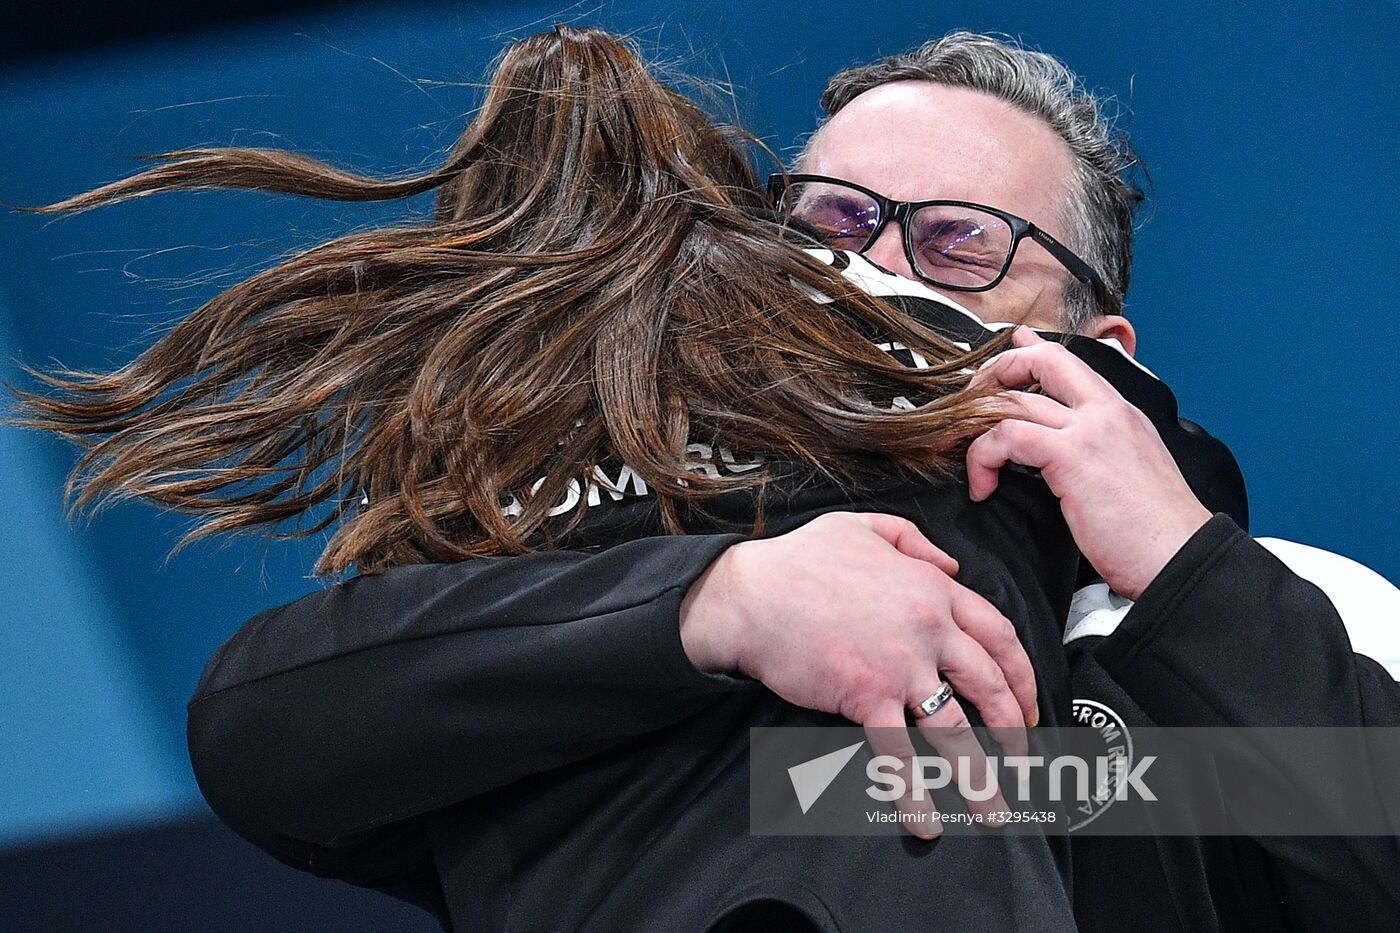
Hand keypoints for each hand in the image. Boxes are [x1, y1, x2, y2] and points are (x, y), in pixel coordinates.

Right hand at [680, 510, 1033, 835]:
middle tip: (1023, 758)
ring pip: (955, 729)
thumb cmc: (796, 560)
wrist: (747, 594)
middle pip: (990, 685)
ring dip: (979, 776)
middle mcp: (927, 628)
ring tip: (994, 810)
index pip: (998, 634)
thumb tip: (950, 565)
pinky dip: (914, 792)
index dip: (1021, 674)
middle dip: (1014, 728)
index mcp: (931, 588)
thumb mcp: (862, 527)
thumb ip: (914, 541)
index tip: (1028, 701)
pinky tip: (926, 821)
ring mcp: (899, 665)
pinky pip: (899, 753)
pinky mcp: (866, 696)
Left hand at [967, 328, 1212, 600]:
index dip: (1026, 354)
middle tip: (966, 407)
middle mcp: (1106, 411)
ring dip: (973, 424)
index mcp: (1120, 413)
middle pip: (1040, 359)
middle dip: (993, 375)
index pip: (1068, 361)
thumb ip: (1096, 450)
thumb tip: (1062, 448)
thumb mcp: (1128, 474)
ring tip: (960, 453)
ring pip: (1014, 399)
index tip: (999, 361)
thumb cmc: (1153, 533)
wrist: (1183, 559)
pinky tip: (983, 488)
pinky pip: (1007, 436)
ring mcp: (1090, 430)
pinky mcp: (1073, 457)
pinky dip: (983, 458)